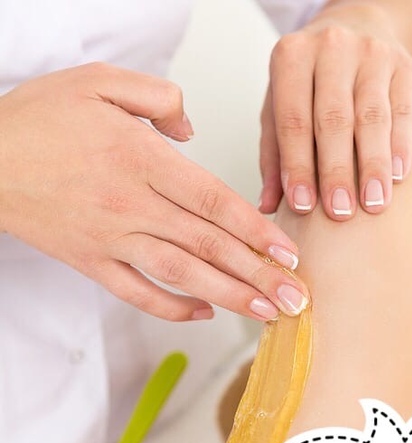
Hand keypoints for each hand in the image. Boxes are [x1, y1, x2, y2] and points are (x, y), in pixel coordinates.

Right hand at [0, 63, 308, 321]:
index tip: (288, 253)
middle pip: (207, 246)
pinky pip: (136, 293)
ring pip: (181, 275)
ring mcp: (111, 239)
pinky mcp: (90, 262)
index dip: (256, 231)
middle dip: (258, 275)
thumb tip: (192, 129)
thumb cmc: (38, 120)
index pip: (214, 202)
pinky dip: (170, 308)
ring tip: (266, 314)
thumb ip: (158, 97)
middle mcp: (132, 206)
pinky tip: (203, 314)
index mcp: (141, 161)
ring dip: (228, 297)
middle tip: (296, 298)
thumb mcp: (100, 82)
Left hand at [258, 2, 411, 219]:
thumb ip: (274, 156)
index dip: (297, 166)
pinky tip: (399, 177)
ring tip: (373, 204)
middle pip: (334, 119)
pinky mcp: (405, 66)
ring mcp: (372, 53)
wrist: (356, 28)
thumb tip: (268, 206)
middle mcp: (331, 48)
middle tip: (339, 213)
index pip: (293, 119)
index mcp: (291, 56)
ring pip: (373, 117)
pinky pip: (404, 111)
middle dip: (336, 171)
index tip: (302, 207)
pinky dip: (401, 146)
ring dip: (373, 165)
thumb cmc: (310, 82)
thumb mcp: (280, 107)